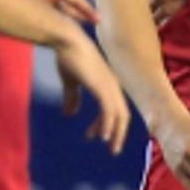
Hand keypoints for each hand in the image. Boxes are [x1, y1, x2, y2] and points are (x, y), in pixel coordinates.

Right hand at [53, 27, 131, 154]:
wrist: (66, 39)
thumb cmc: (67, 56)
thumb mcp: (70, 81)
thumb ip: (72, 97)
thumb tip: (69, 114)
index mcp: (107, 85)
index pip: (114, 110)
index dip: (106, 125)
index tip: (94, 136)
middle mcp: (112, 86)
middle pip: (123, 115)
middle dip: (118, 134)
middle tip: (113, 150)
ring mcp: (109, 86)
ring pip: (119, 115)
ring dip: (115, 133)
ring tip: (111, 147)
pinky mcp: (102, 86)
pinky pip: (109, 110)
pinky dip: (108, 124)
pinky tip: (102, 135)